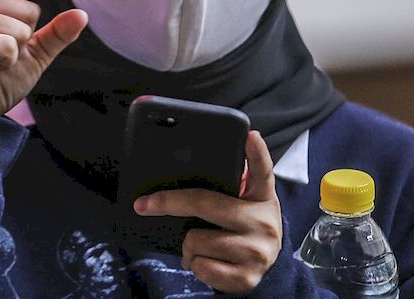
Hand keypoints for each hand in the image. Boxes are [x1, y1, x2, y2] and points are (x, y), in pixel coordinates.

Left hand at [133, 131, 281, 294]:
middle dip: (167, 203)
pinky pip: (200, 267)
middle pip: (204, 203)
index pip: (262, 171)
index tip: (250, 135)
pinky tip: (205, 262)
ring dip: (187, 245)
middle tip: (144, 205)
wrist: (268, 269)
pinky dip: (194, 265)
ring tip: (198, 245)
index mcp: (262, 197)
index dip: (257, 152)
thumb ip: (228, 184)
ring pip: (195, 240)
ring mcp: (257, 251)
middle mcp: (264, 222)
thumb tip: (185, 161)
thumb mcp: (245, 203)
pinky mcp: (247, 277)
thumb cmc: (244, 226)